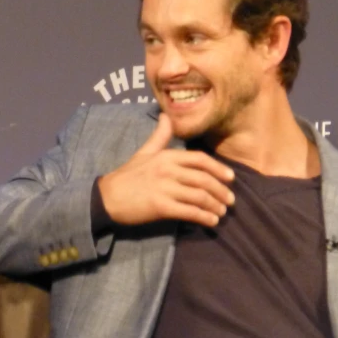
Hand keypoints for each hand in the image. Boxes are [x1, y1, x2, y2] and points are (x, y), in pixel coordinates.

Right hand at [97, 112, 235, 226]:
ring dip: (214, 206)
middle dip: (221, 191)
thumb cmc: (127, 176)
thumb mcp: (144, 152)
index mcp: (166, 156)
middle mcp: (168, 170)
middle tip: (229, 201)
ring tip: (221, 213)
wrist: (107, 198)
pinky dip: (203, 218)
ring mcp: (164, 188)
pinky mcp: (160, 207)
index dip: (218, 169)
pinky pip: (189, 212)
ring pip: (199, 197)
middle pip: (204, 179)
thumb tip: (167, 115)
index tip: (231, 178)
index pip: (200, 159)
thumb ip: (159, 136)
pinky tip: (210, 222)